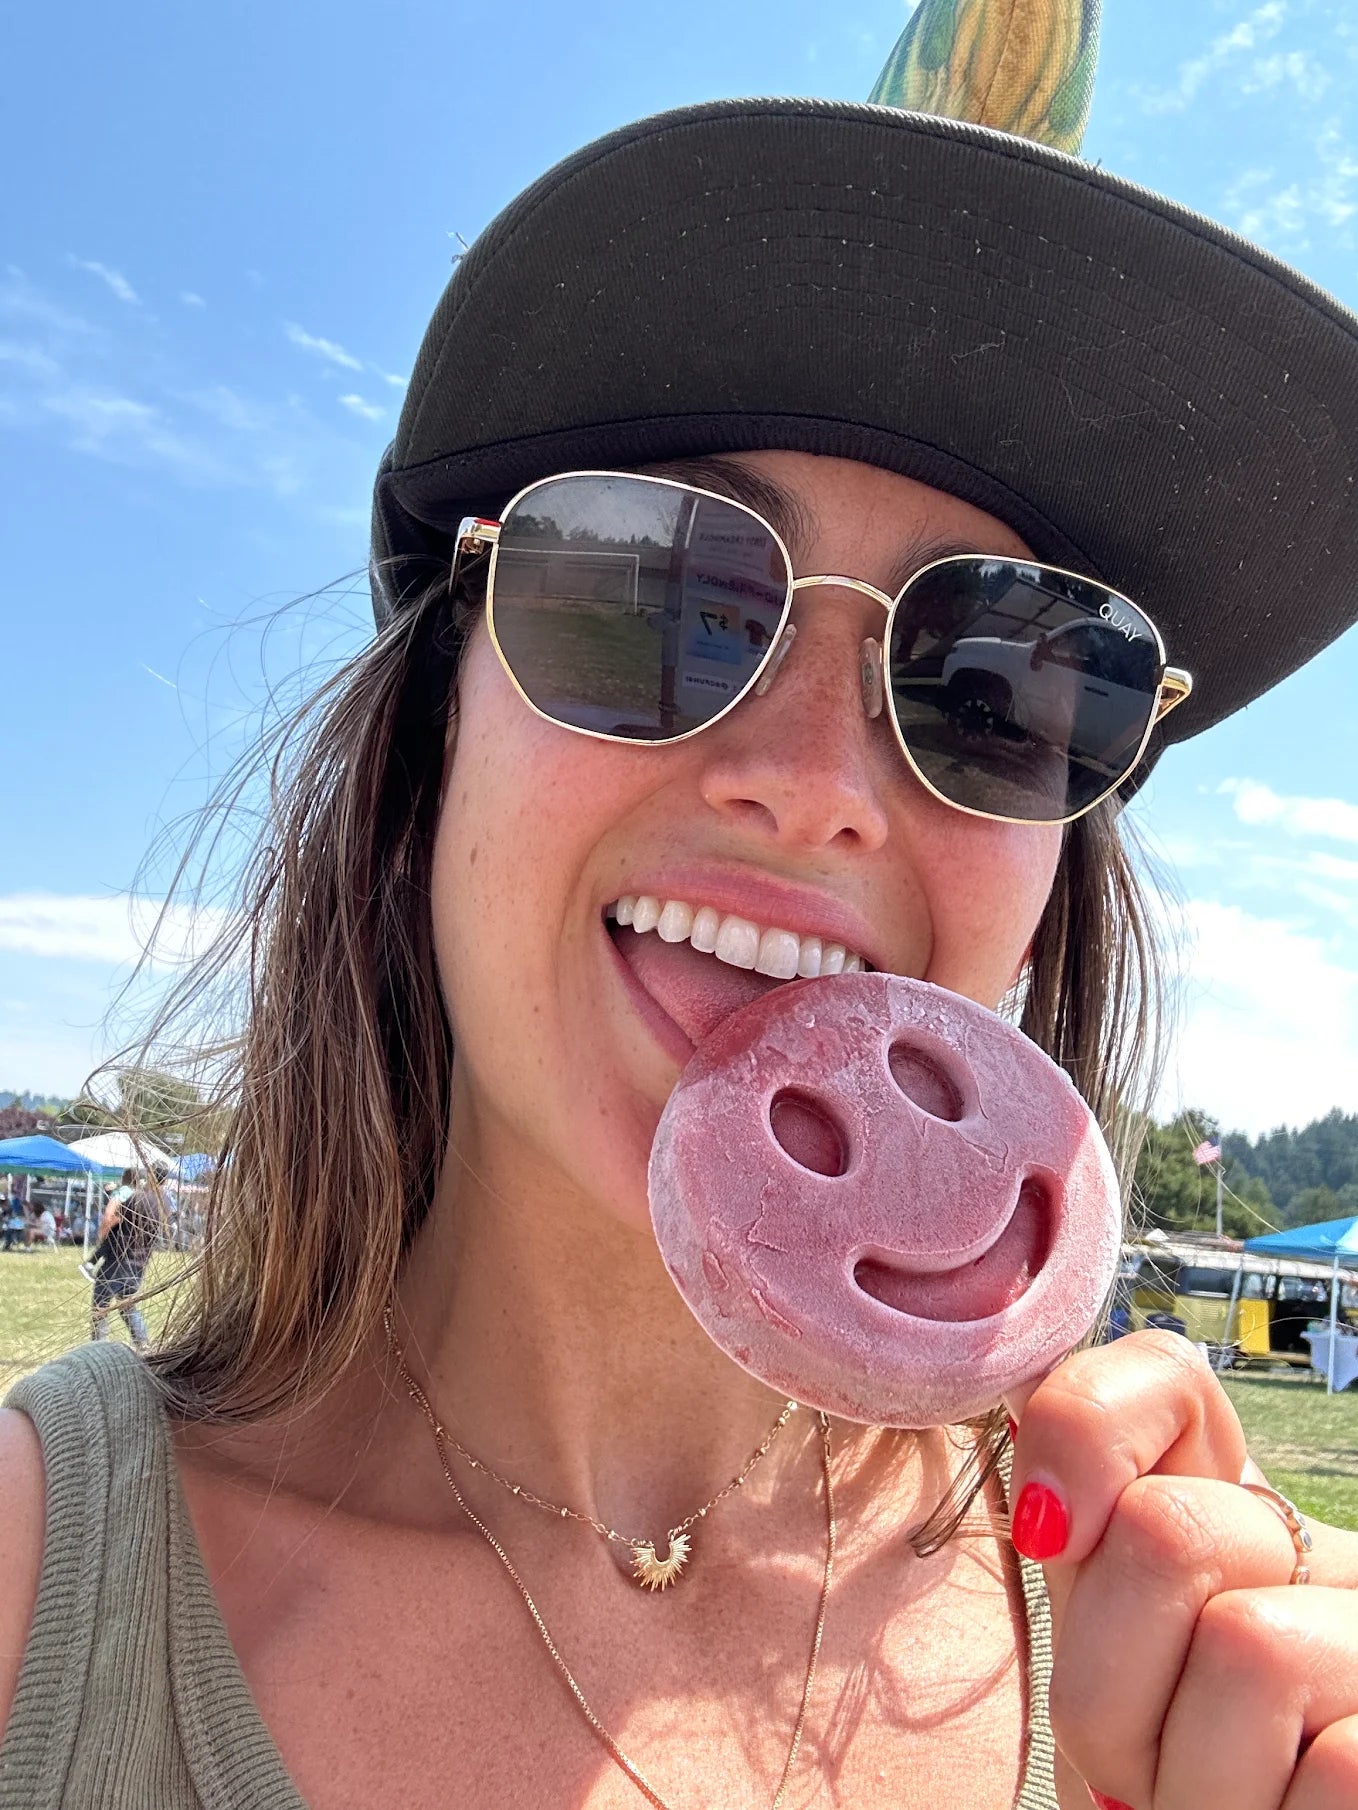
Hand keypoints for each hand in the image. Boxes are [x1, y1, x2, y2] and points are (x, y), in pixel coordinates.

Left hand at [1008, 1331, 1357, 1809]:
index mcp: (1226, 1527)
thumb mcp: (1114, 1681)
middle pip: (1171, 1532)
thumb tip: (1031, 1461)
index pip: (1165, 1376)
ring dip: (1196, 1780)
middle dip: (1112, 1678)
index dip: (1084, 1437)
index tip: (1048, 1537)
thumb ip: (1087, 1566)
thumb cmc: (1171, 1795)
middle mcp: (1320, 1563)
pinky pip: (1339, 1764)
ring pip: (1250, 1650)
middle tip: (1142, 1764)